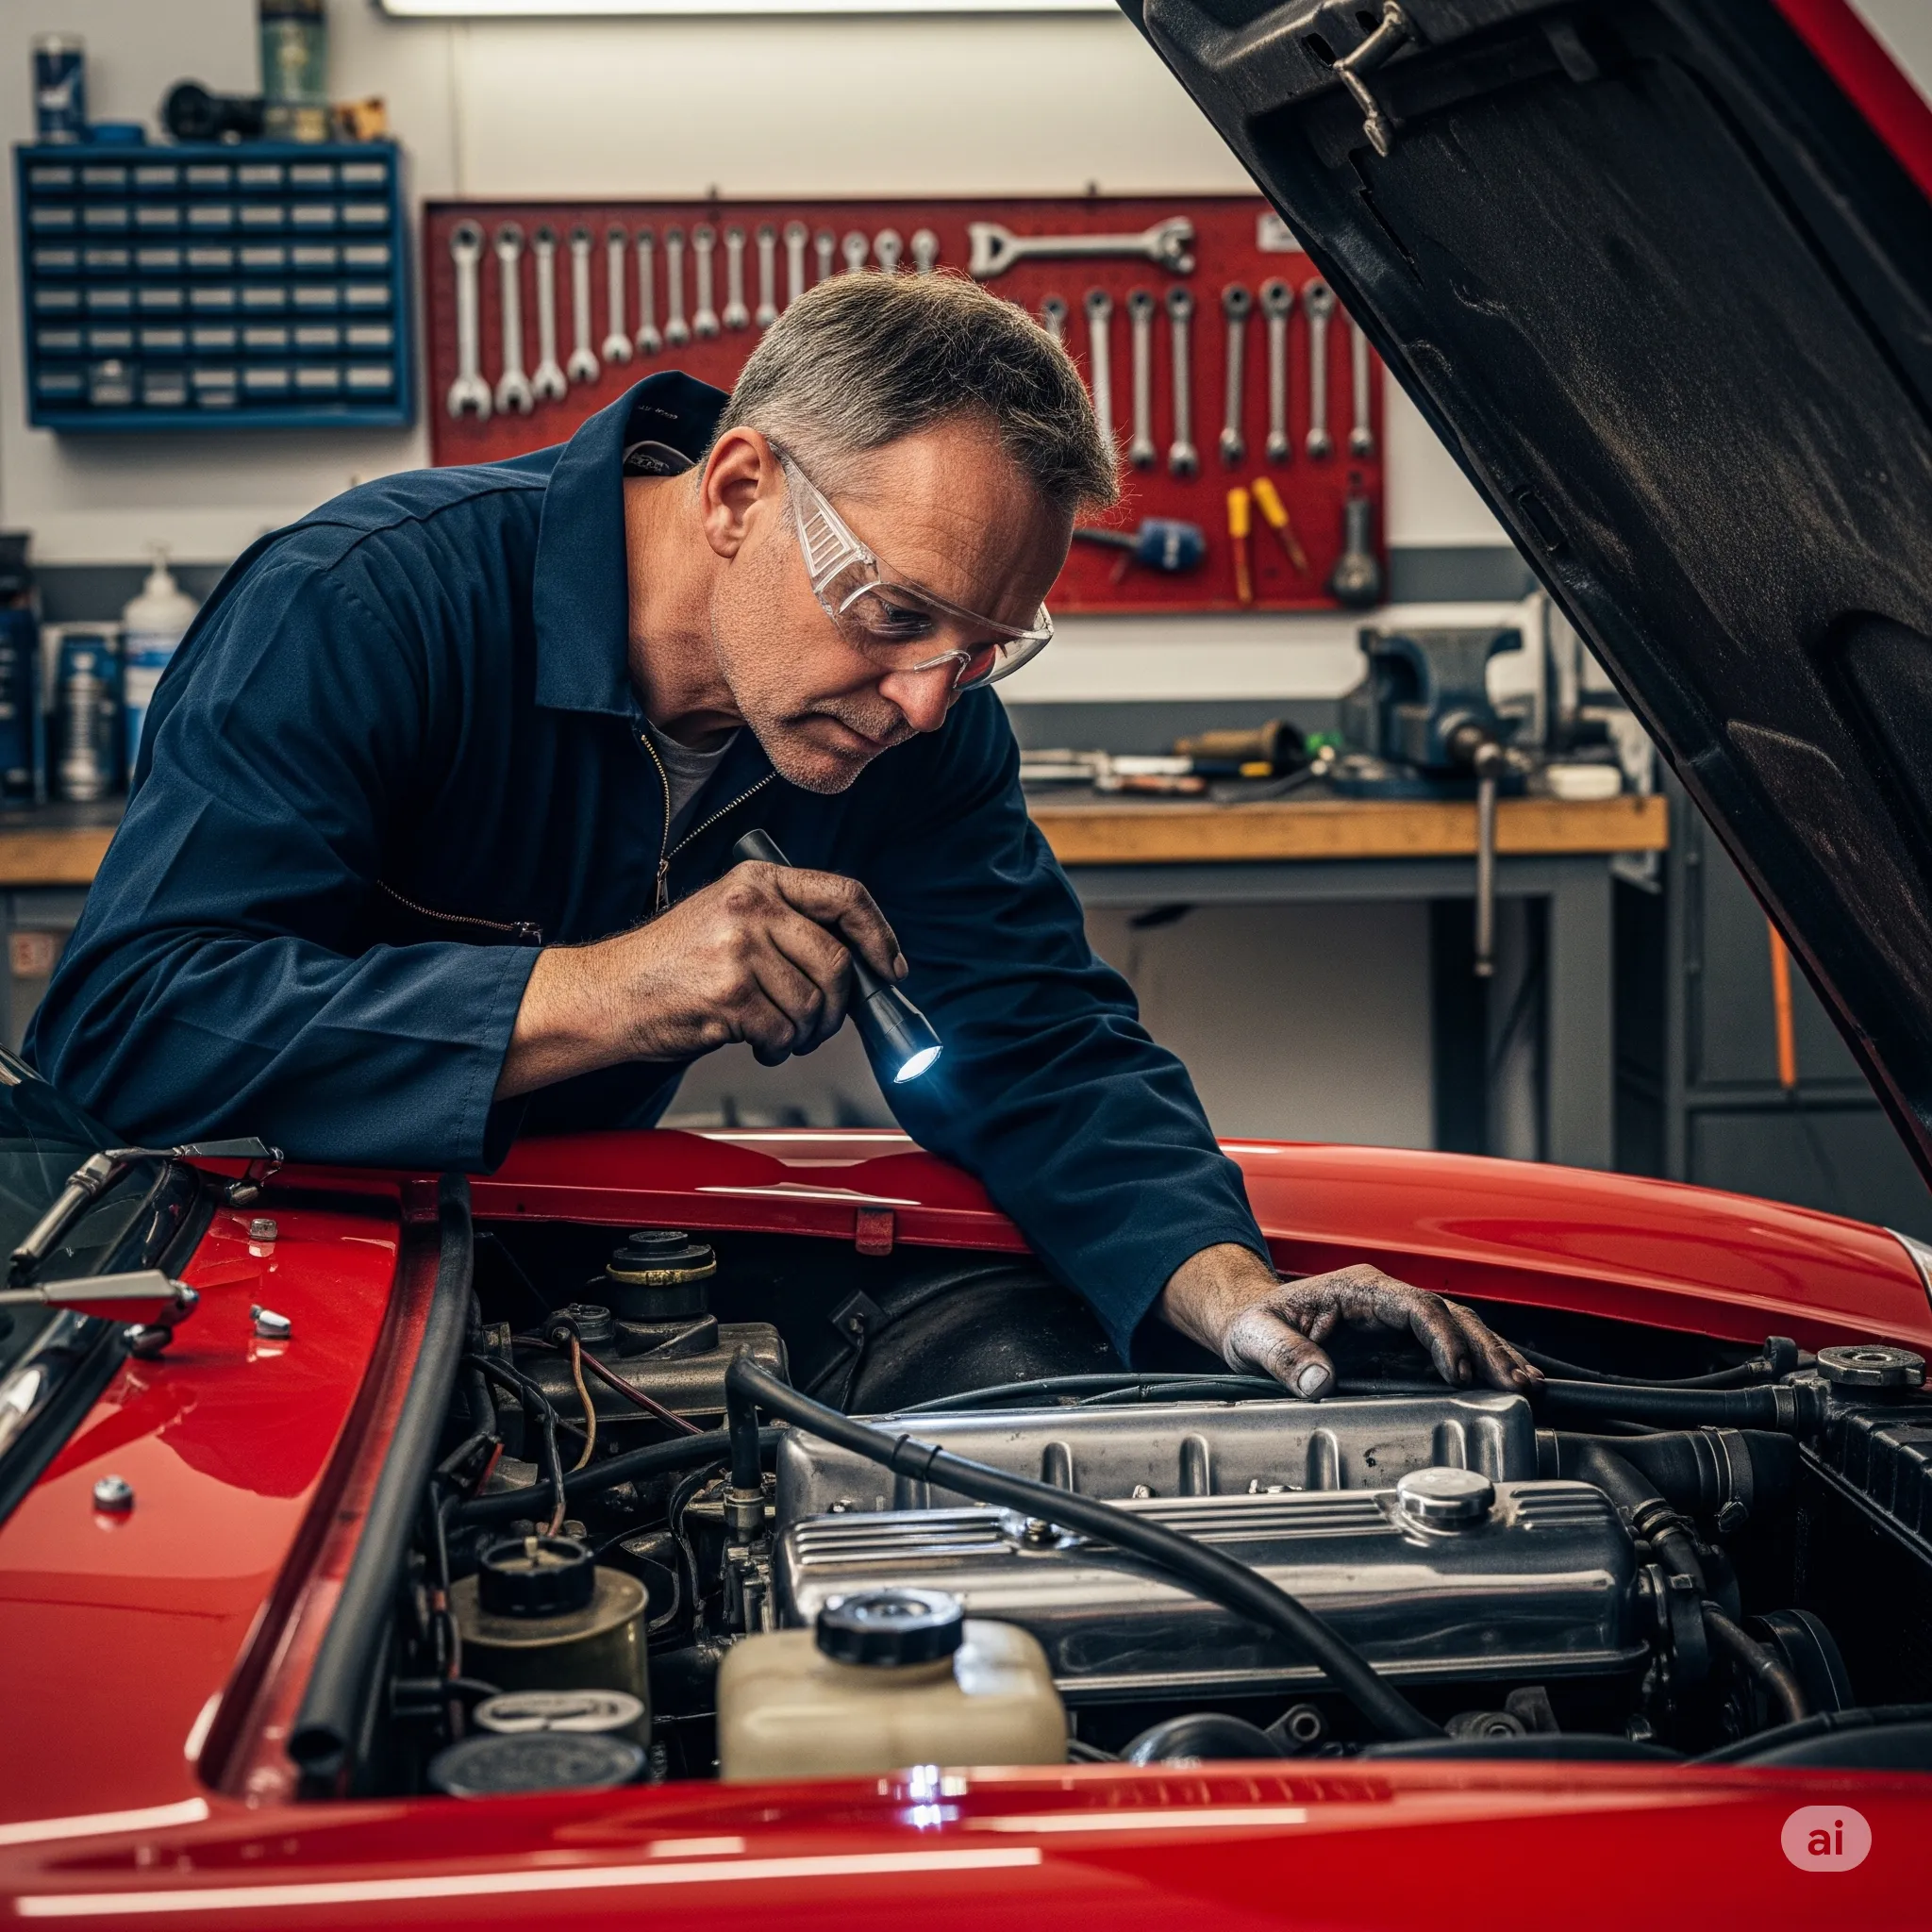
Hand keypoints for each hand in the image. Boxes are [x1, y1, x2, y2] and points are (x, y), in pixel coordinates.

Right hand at [497, 860, 904, 1098]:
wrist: (608, 993)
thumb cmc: (669, 964)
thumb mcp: (727, 916)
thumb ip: (784, 925)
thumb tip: (857, 965)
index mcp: (758, 880)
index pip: (846, 896)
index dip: (879, 935)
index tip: (889, 967)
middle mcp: (751, 906)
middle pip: (837, 962)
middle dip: (839, 1006)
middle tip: (821, 1024)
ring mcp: (740, 949)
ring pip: (814, 1005)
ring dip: (805, 1034)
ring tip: (777, 1034)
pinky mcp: (730, 995)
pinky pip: (784, 1033)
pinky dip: (777, 1049)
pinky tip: (755, 1043)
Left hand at [1156, 1243, 1541, 1399]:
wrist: (1248, 1322)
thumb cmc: (1253, 1325)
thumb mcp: (1255, 1339)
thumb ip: (1284, 1356)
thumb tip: (1319, 1379)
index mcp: (1356, 1289)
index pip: (1415, 1306)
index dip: (1441, 1337)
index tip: (1458, 1371)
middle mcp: (1384, 1299)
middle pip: (1450, 1315)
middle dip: (1487, 1348)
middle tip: (1518, 1384)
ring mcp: (1396, 1318)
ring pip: (1459, 1328)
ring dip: (1494, 1355)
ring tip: (1528, 1386)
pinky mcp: (1400, 1340)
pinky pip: (1449, 1346)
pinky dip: (1479, 1363)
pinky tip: (1505, 1383)